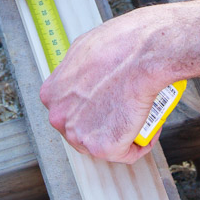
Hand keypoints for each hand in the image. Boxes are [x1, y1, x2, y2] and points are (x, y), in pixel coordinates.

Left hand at [40, 5, 175, 163]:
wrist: (143, 54)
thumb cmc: (121, 46)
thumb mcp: (85, 47)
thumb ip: (78, 68)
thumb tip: (86, 74)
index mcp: (52, 93)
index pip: (69, 109)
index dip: (90, 108)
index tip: (105, 104)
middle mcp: (59, 116)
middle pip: (82, 129)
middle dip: (104, 123)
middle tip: (123, 111)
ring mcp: (78, 134)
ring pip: (102, 143)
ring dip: (121, 135)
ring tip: (137, 120)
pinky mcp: (103, 147)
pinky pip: (125, 153)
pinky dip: (139, 145)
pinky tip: (147, 130)